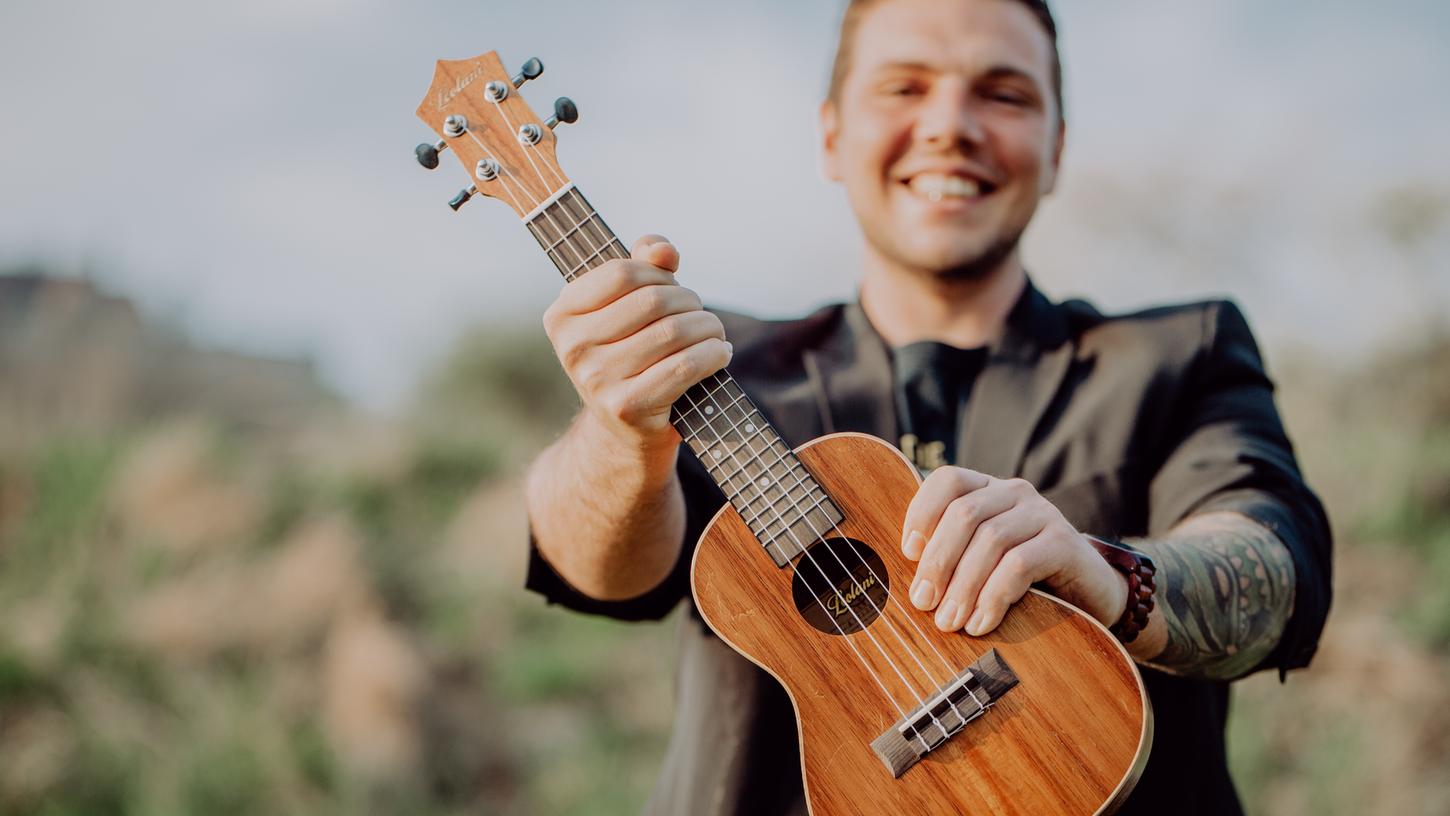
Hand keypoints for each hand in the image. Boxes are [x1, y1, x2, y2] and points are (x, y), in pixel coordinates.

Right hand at [542, 235, 731, 446]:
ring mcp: (596, 380)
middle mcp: (572, 348)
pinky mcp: (626, 407)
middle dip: (689, 301)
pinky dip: (712, 354)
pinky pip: (684, 366)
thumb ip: (644, 267)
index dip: (658, 274)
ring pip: (673, 332)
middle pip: (652, 301)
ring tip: (714, 333)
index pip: (622, 273)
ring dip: (708, 327)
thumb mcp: (627, 309)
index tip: (672, 288)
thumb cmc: (631, 355)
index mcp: (562, 316)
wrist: (625, 429)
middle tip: (700, 314)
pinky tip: (720, 353)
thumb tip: (663, 250)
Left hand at [900, 468, 1128, 635]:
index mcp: (989, 489)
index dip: (922, 511)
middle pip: (964, 513)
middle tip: (923, 603)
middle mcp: (1015, 492)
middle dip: (938, 561)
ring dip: (963, 586)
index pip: (947, 480)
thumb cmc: (1025, 581)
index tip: (908, 553)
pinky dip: (994, 596)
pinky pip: (1019, 565)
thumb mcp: (982, 563)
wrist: (1090, 596)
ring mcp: (1042, 513)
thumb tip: (909, 585)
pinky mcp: (1064, 542)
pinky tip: (981, 623)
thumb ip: (951, 558)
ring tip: (950, 622)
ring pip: (990, 541)